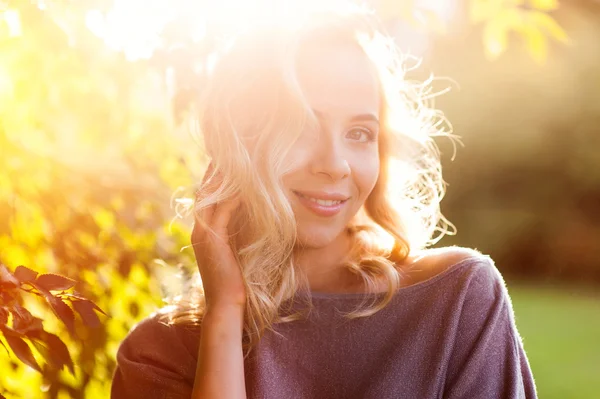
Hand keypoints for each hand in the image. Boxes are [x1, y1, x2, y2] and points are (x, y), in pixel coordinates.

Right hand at [191, 163, 245, 310]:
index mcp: (204, 232)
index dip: (215, 178)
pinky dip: (232, 196)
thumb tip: (251, 218)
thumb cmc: (235, 282)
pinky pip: (222, 211)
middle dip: (215, 171)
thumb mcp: (235, 252)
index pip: (207, 197)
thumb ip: (237, 234)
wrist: (227, 305)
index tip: (227, 161)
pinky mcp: (212, 240)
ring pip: (210, 197)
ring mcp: (203, 234)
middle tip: (227, 151)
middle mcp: (200, 229)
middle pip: (205, 191)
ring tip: (234, 160)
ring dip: (222, 178)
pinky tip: (244, 185)